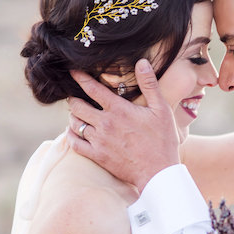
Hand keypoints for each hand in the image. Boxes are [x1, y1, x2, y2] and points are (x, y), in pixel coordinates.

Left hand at [67, 59, 180, 191]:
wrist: (158, 172)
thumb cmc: (163, 140)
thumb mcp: (161, 109)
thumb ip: (150, 84)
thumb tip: (141, 62)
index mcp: (119, 109)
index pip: (92, 88)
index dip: (79, 77)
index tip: (72, 72)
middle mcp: (105, 123)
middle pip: (77, 106)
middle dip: (73, 98)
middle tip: (75, 96)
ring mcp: (99, 141)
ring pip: (74, 123)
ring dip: (73, 116)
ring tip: (77, 113)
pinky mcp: (97, 156)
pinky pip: (74, 143)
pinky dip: (71, 135)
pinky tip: (74, 132)